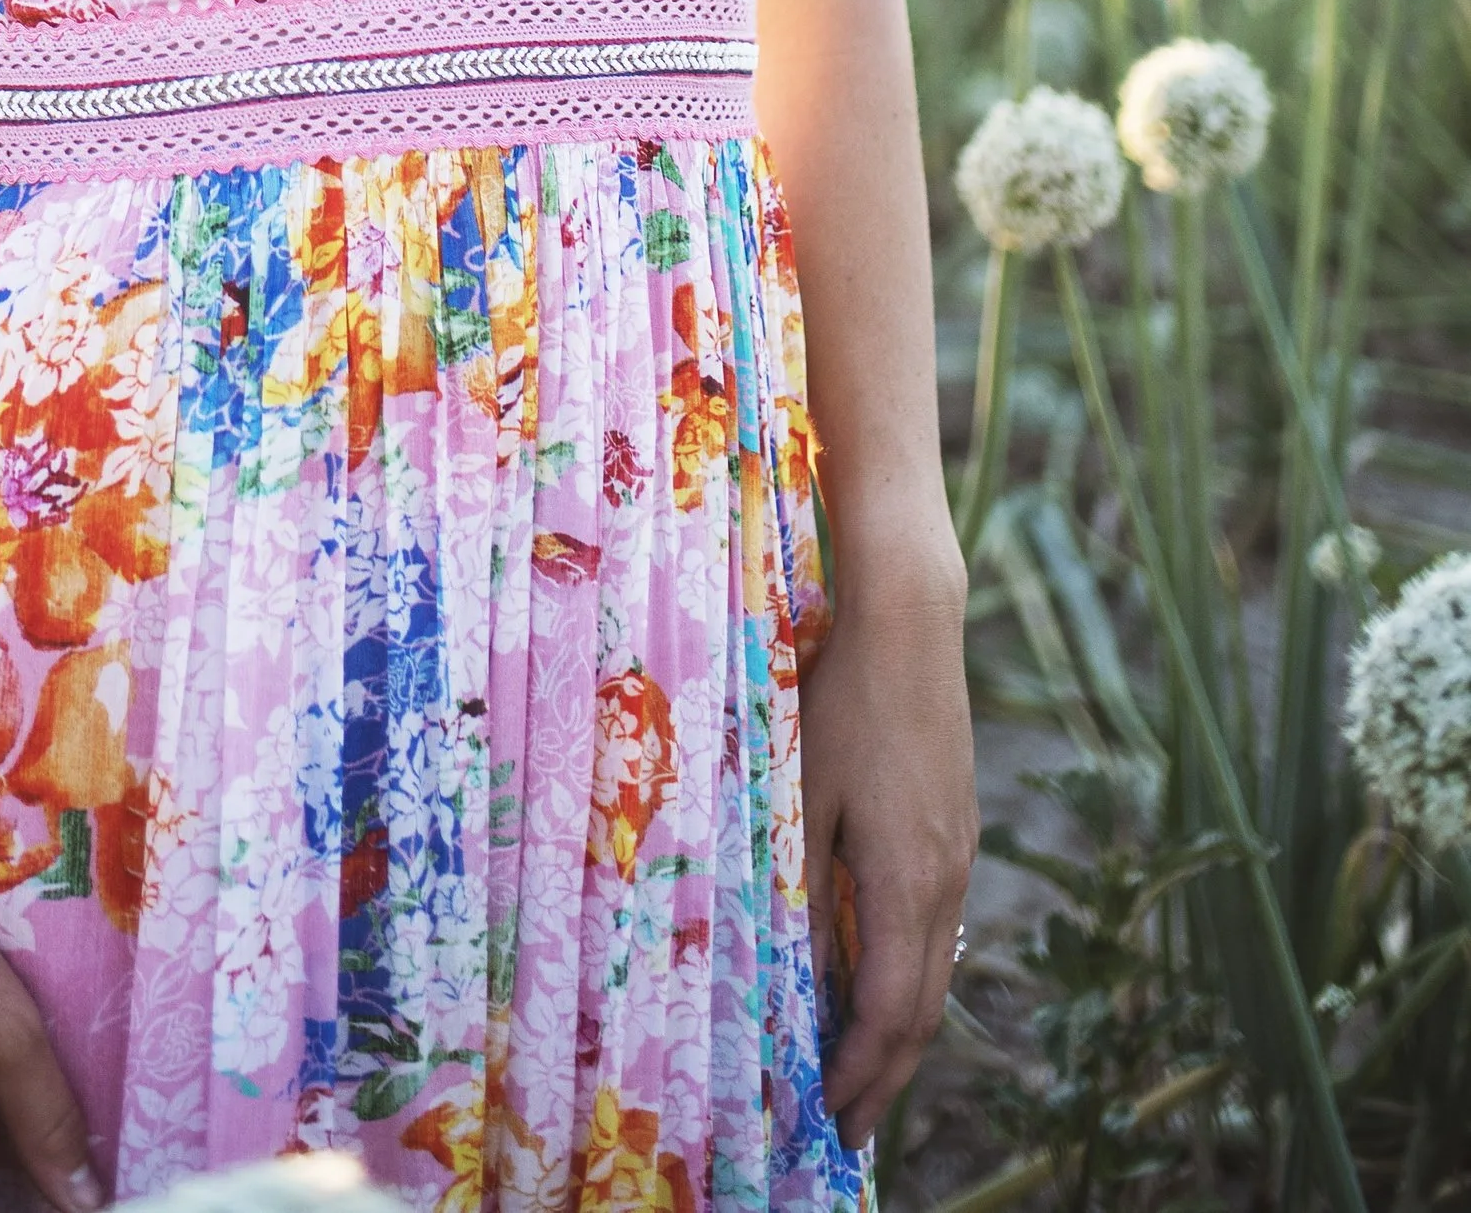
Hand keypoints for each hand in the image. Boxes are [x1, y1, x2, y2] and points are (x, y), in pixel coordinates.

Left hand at [798, 550, 975, 1151]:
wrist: (911, 624)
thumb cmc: (843, 701)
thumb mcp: (801, 794)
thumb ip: (801, 883)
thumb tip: (791, 966)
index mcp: (908, 881)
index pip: (892, 1012)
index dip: (862, 1074)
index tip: (830, 1118)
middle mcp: (948, 880)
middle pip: (924, 1007)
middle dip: (887, 1073)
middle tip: (849, 1126)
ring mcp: (960, 852)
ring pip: (936, 968)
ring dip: (901, 1027)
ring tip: (862, 1069)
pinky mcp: (957, 826)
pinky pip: (937, 925)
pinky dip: (910, 973)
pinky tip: (878, 976)